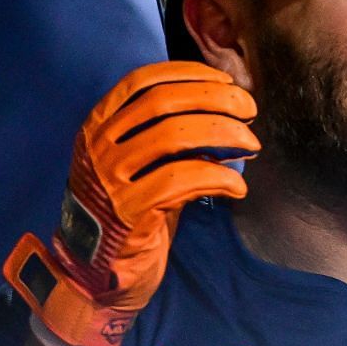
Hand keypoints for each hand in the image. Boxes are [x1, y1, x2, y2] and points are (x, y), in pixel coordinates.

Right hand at [3, 62, 258, 345]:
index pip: (142, 81)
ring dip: (224, 133)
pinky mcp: (127, 211)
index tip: (226, 80)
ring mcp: (109, 178)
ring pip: (174, 136)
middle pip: (163, 102)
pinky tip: (238, 187)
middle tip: (250, 110)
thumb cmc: (130, 211)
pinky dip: (219, 177)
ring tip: (251, 144)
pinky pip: (182, 180)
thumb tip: (229, 109)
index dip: (189, 74)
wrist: (95, 271)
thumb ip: (170, 134)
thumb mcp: (140, 163)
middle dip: (216, 98)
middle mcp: (98, 146)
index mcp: (98, 126)